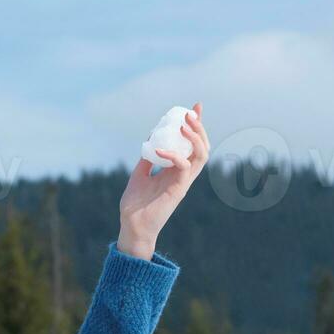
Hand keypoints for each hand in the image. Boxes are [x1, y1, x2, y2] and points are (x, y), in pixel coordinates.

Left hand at [118, 101, 209, 259]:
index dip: (196, 125)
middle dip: (200, 127)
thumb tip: (150, 142)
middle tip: (191, 112)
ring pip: (201, 155)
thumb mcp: (139, 176)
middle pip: (202, 146)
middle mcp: (183, 174)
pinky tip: (160, 150)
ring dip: (195, 138)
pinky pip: (184, 168)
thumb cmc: (135, 205)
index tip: (195, 107)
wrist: (132, 226)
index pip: (191, 144)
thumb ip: (147, 160)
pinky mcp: (178, 190)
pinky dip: (174, 156)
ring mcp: (183, 182)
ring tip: (184, 124)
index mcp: (175, 170)